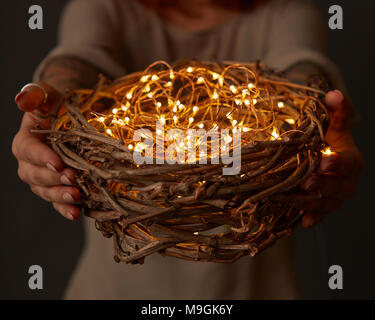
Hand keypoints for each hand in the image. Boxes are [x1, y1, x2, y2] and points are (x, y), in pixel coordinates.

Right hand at [12, 83, 80, 219]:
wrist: (74, 120)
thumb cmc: (60, 106)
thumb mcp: (50, 95)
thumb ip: (37, 95)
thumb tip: (22, 98)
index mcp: (26, 140)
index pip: (27, 150)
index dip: (40, 157)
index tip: (57, 163)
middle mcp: (31, 163)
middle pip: (34, 175)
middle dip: (53, 179)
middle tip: (72, 178)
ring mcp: (44, 179)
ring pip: (45, 191)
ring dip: (59, 196)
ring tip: (76, 196)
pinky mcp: (58, 188)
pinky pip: (58, 202)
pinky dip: (66, 209)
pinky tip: (77, 213)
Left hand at [293, 90, 363, 227]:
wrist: (324, 158)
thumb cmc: (328, 140)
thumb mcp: (333, 125)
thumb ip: (336, 111)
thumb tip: (334, 93)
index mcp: (352, 160)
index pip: (350, 163)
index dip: (338, 163)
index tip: (324, 161)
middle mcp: (347, 182)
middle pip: (339, 187)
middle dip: (323, 185)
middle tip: (306, 182)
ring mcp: (335, 198)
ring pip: (326, 203)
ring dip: (309, 202)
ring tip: (291, 199)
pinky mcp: (322, 207)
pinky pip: (318, 215)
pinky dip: (311, 218)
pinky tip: (303, 222)